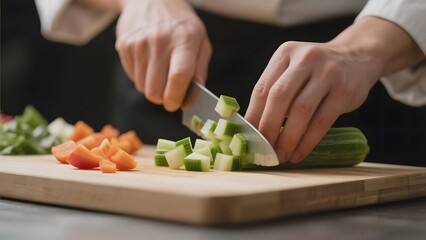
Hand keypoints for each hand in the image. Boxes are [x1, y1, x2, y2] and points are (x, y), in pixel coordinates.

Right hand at [115, 0, 211, 110]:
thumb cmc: (180, 24)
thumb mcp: (200, 40)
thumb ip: (200, 69)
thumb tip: (194, 96)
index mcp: (184, 40)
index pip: (178, 76)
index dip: (176, 97)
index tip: (176, 104)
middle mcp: (159, 41)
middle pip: (155, 90)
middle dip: (163, 98)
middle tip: (170, 92)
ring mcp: (139, 43)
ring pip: (142, 87)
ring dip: (152, 87)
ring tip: (160, 71)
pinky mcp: (124, 46)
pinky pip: (133, 77)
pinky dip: (142, 76)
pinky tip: (149, 62)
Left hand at [245, 41, 381, 163]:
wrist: (358, 57)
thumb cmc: (315, 71)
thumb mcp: (293, 69)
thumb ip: (274, 90)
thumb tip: (252, 128)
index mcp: (285, 54)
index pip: (262, 88)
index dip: (253, 116)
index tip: (248, 138)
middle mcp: (305, 59)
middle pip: (279, 97)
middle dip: (268, 128)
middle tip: (263, 150)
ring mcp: (328, 73)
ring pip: (301, 110)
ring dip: (288, 138)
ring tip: (280, 156)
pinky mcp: (344, 91)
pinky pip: (322, 121)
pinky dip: (307, 141)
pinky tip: (299, 153)